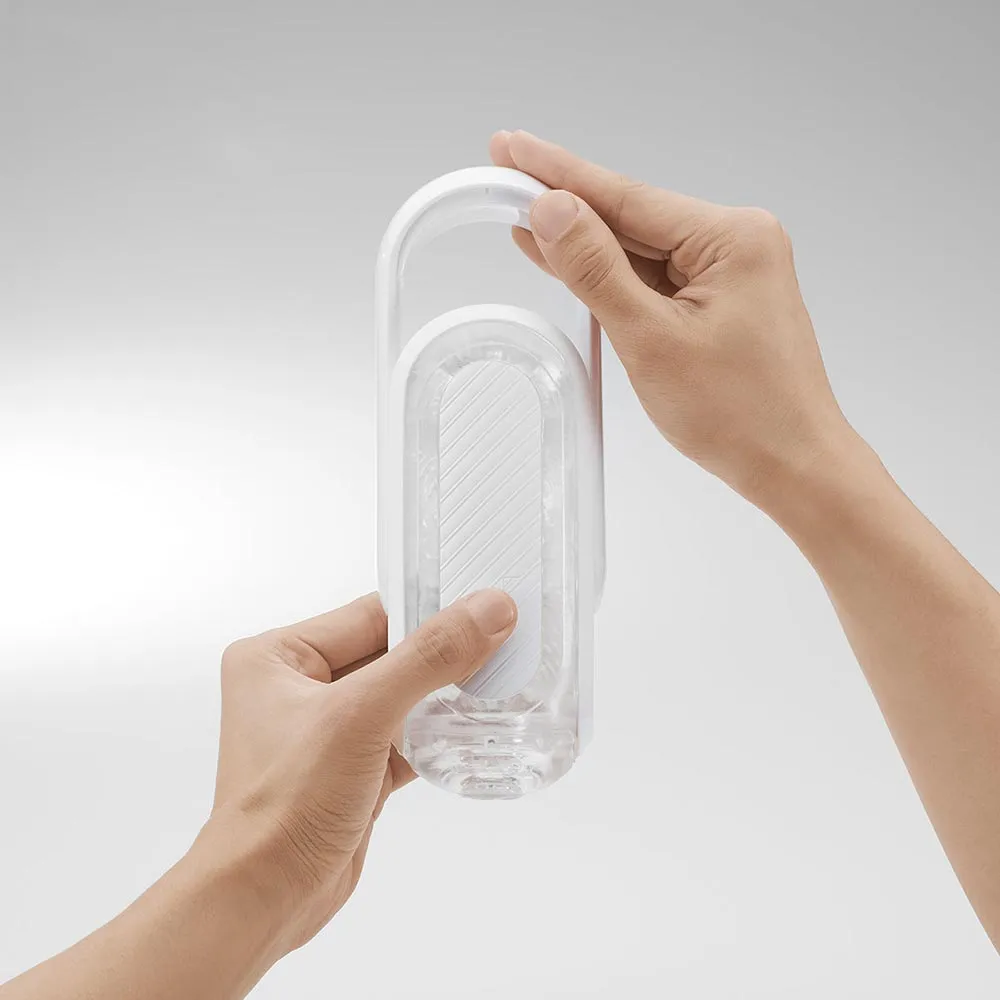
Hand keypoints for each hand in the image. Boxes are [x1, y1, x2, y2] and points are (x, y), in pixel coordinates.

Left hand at [206, 588, 515, 954]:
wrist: (265, 899)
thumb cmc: (285, 804)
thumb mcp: (361, 714)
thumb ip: (428, 658)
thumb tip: (489, 609)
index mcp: (279, 655)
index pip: (370, 614)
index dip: (429, 608)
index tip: (487, 604)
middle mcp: (299, 686)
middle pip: (390, 652)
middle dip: (444, 654)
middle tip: (505, 640)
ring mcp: (328, 730)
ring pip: (402, 695)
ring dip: (446, 694)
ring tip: (502, 678)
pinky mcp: (353, 768)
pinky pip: (405, 734)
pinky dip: (438, 733)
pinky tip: (478, 726)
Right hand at [490, 130, 855, 508]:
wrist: (793, 467)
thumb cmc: (739, 413)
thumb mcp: (651, 339)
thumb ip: (596, 271)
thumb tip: (551, 210)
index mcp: (731, 237)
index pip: (626, 196)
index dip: (559, 172)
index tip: (511, 146)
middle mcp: (736, 241)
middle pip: (631, 216)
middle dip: (566, 204)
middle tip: (504, 173)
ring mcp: (730, 271)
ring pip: (639, 248)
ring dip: (584, 242)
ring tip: (523, 215)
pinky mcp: (720, 300)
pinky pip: (655, 277)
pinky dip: (612, 274)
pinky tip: (569, 258)